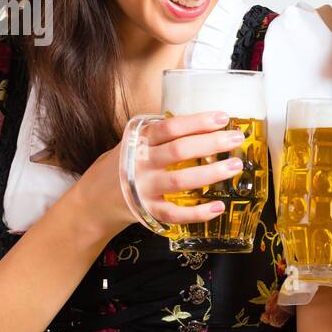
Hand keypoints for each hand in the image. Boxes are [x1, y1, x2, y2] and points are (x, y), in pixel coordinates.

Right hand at [76, 111, 246, 238]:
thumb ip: (165, 136)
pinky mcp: (148, 211)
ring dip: (210, 173)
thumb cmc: (126, 164)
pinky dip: (197, 213)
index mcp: (140, 141)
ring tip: (235, 166)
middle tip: (237, 138)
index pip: (170, 127)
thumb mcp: (138, 143)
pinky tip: (218, 207)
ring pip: (180, 180)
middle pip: (179, 151)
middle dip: (211, 144)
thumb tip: (208, 126)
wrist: (94, 198)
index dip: (197, 121)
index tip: (223, 117)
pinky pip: (175, 214)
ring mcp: (144, 188)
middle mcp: (141, 163)